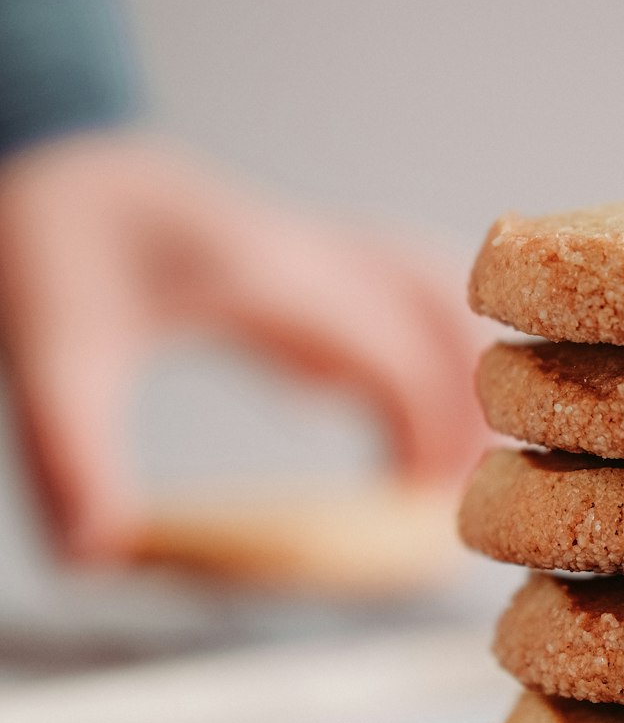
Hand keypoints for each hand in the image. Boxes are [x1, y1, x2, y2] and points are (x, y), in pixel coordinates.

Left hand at [0, 132, 487, 558]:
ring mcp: (317, 249)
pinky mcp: (316, 258)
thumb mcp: (52, 358)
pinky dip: (438, 338)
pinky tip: (424, 396)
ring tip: (472, 451)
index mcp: (262, 276)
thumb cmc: (51, 252)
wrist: (59, 167)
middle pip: (437, 314)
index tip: (424, 505)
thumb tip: (98, 555)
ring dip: (465, 362)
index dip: (427, 427)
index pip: (390, 350)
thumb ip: (73, 455)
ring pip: (435, 288)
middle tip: (468, 492)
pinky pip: (407, 287)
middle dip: (469, 400)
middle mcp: (306, 254)